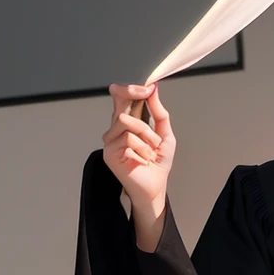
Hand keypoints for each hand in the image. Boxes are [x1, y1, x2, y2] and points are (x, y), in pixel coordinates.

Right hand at [103, 83, 174, 251]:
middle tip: (147, 93)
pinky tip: (143, 159)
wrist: (155, 187)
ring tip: (151, 150)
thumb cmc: (158, 164)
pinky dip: (142, 149)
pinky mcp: (109, 153)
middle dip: (134, 96)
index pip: (121, 99)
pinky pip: (127, 139)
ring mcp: (110, 141)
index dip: (130, 89)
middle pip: (120, 102)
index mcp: (127, 123)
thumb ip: (159, 113)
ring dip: (146, 135)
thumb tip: (153, 90)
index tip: (147, 87)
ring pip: (127, 121)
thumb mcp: (164, 134)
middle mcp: (115, 129)